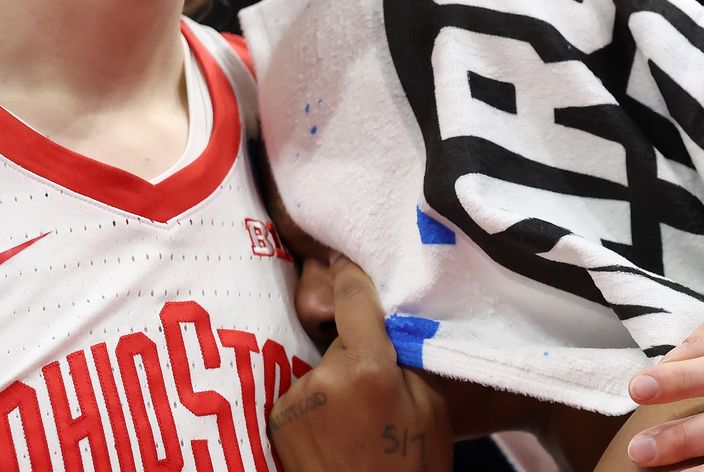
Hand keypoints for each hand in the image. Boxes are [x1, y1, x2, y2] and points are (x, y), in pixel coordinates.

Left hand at [267, 256, 452, 470]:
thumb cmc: (413, 467)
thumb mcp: (430, 408)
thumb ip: (404, 357)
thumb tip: (384, 321)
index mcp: (365, 367)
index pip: (351, 294)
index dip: (350, 272)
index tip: (343, 253)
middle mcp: (320, 377)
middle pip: (334, 334)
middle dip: (350, 343)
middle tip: (370, 372)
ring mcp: (292, 400)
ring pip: (316, 365)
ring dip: (330, 376)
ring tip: (352, 411)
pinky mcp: (274, 422)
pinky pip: (300, 393)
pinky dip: (314, 400)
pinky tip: (331, 427)